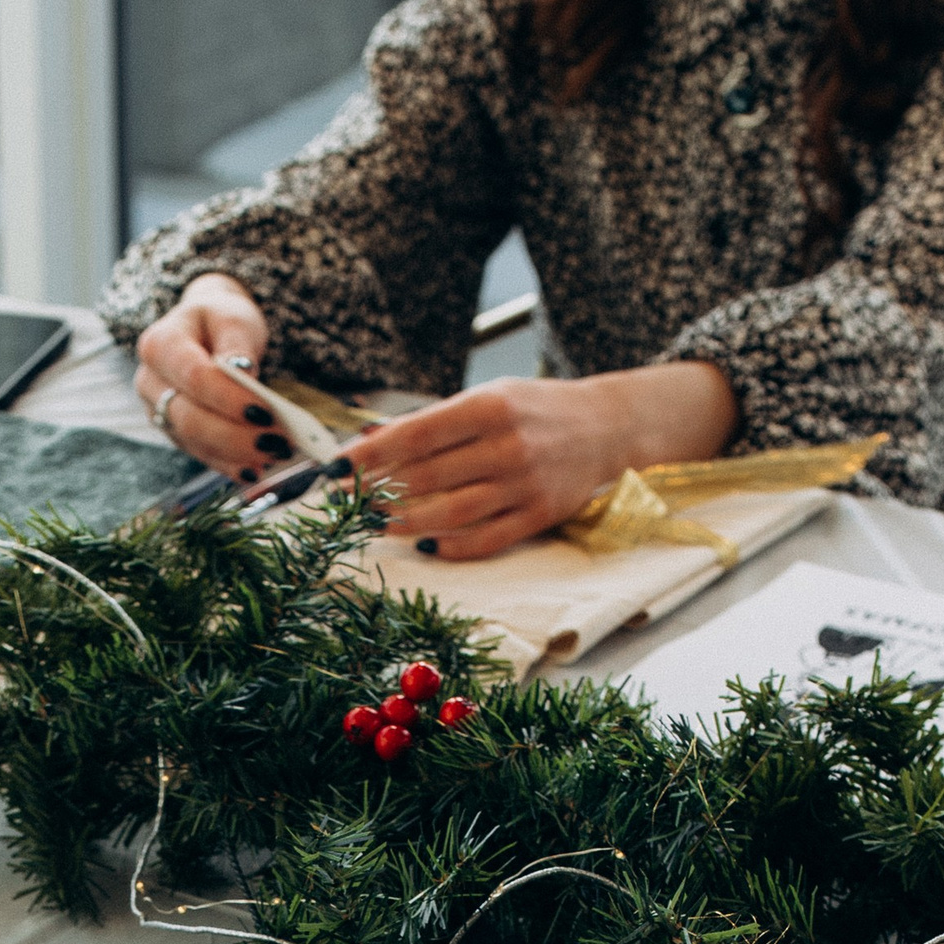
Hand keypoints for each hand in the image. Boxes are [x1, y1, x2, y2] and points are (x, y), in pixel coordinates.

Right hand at [132, 275, 284, 479]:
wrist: (203, 329)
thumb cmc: (218, 320)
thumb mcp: (232, 317)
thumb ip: (237, 345)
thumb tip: (245, 378)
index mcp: (160, 345)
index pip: (194, 377)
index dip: (229, 398)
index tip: (265, 412)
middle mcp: (150, 382)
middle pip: (190, 418)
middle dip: (235, 435)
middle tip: (276, 443)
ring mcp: (158, 411)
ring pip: (194, 442)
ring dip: (236, 454)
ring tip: (275, 454)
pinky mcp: (174, 432)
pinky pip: (200, 453)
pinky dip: (229, 464)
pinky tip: (255, 469)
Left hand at [340, 359, 735, 558]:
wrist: (607, 427)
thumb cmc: (536, 410)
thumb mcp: (490, 397)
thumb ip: (437, 423)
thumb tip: (372, 444)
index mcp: (491, 406)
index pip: (416, 434)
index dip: (371, 455)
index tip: (336, 468)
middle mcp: (508, 445)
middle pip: (427, 476)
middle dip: (380, 491)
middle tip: (348, 502)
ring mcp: (526, 484)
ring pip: (451, 512)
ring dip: (406, 522)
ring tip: (377, 524)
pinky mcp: (540, 515)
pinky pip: (486, 539)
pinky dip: (451, 546)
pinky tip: (424, 543)